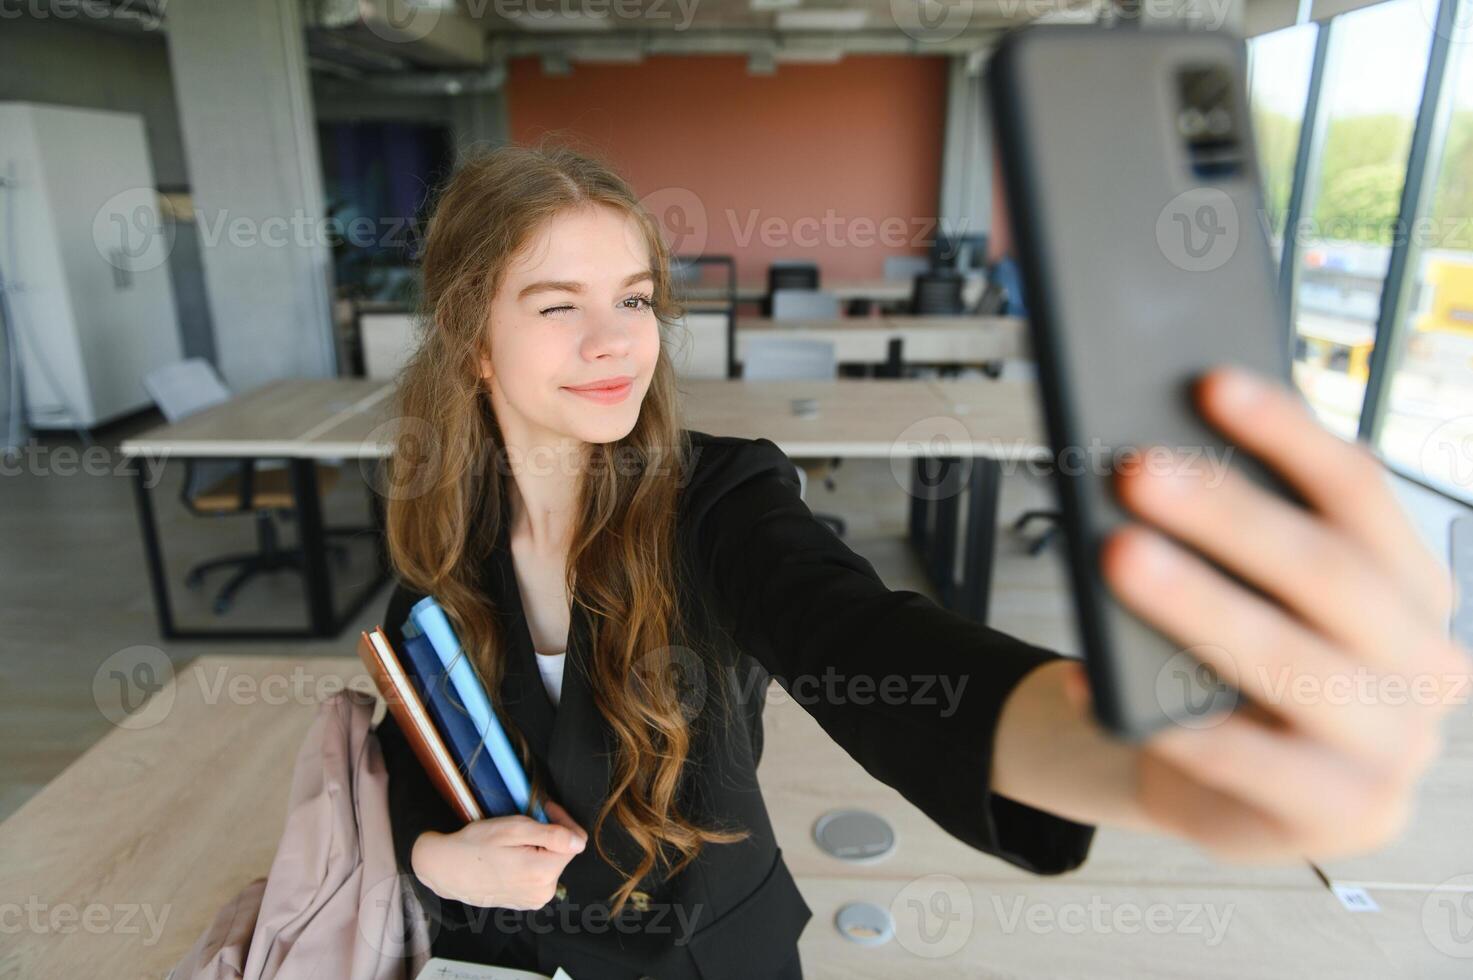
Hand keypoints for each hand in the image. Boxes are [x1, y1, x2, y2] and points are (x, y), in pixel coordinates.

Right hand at [411, 799, 588, 908]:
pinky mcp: (526, 902)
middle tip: (523, 825)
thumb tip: (579, 842)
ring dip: (539, 848)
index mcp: (543, 873)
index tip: (544, 809)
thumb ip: (552, 835)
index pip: (575, 841)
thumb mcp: (514, 829)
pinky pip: (539, 876)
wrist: (446, 869)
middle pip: (562, 853)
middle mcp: (543, 893)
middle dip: (549, 835)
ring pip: (551, 863)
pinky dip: (531, 862)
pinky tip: (510, 858)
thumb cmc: (475, 845)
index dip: (561, 820)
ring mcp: (534, 900)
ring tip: (512, 843)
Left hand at [1089, 366, 1470, 861]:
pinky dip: (1158, 713)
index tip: (1210, 384)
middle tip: (1139, 470)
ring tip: (1117, 556)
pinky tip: (1092, 677)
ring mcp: (1393, 746)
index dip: (1287, 433)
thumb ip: (1246, 527)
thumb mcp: (1264, 590)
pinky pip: (1239, 758)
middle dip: (1229, 515)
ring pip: (1289, 662)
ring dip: (1198, 603)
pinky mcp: (1340, 813)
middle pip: (1327, 571)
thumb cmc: (1244, 664)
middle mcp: (1424, 662)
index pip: (1360, 491)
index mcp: (1413, 586)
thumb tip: (1167, 445)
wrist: (1238, 786)